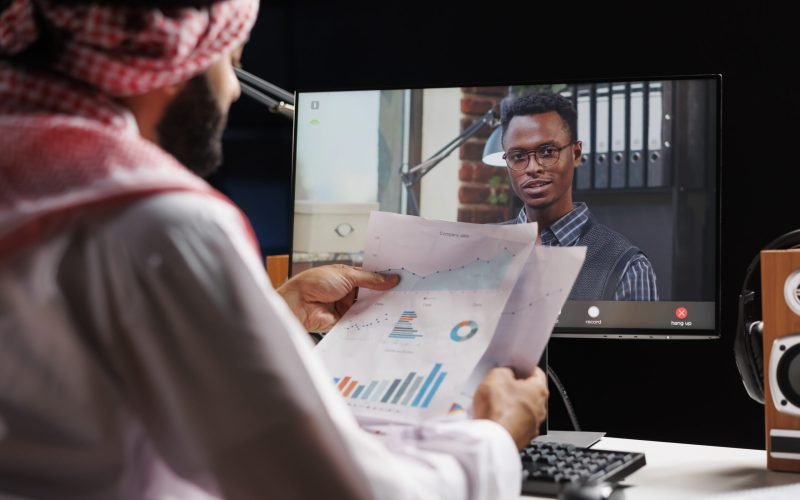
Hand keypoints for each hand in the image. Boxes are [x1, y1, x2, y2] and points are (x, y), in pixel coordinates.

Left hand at [277, 264, 399, 331]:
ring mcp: (347, 307)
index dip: (384, 279)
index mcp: (348, 276)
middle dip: (385, 294)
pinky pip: (361, 322)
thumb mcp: (346, 275)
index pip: (371, 278)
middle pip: (371, 294)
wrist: (298, 303)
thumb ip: (370, 279)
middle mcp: (348, 292)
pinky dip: (371, 321)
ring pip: (368, 308)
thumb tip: (391, 279)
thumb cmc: (314, 283)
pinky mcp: (345, 322)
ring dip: (379, 308)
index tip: (402, 280)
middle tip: (404, 294)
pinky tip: (384, 319)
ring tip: (399, 306)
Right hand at [472, 366, 548, 449]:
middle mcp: (541, 409)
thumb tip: (505, 374)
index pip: (536, 372)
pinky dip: (504, 421)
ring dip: (509, 406)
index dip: (522, 367)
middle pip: (528, 392)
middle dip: (514, 388)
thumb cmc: (498, 409)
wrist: (492, 439)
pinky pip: (513, 425)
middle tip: (499, 384)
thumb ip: (504, 371)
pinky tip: (491, 419)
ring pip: (521, 410)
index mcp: (539, 390)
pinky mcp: (521, 439)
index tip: (513, 366)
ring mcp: (532, 426)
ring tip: (491, 404)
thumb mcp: (496, 376)